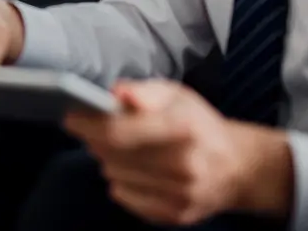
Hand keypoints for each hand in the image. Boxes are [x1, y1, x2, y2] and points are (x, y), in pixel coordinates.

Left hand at [65, 80, 293, 225]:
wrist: (237, 167)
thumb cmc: (197, 124)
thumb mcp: (176, 94)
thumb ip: (142, 91)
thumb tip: (115, 94)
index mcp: (183, 128)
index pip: (119, 132)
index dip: (87, 125)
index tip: (70, 118)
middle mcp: (184, 165)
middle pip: (112, 156)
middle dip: (95, 140)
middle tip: (96, 129)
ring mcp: (181, 195)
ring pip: (114, 176)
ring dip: (108, 161)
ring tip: (123, 148)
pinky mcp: (175, 216)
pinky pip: (124, 198)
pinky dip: (121, 182)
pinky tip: (135, 170)